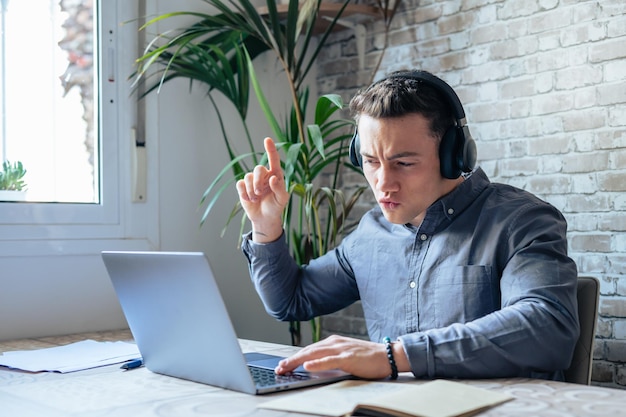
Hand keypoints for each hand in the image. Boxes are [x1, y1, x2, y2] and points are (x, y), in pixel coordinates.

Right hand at [236, 138, 289, 241]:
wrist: (265, 217)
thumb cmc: (276, 206)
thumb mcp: (282, 199)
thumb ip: (279, 188)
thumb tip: (272, 178)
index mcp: (275, 174)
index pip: (274, 159)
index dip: (270, 149)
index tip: (267, 139)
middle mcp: (264, 175)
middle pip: (258, 168)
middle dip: (257, 181)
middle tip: (259, 193)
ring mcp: (253, 180)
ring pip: (248, 177)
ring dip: (252, 190)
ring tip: (256, 199)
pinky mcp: (243, 187)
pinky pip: (240, 184)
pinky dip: (244, 193)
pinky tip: (249, 200)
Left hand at [275, 335, 408, 378]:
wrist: (388, 355)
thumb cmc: (367, 358)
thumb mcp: (345, 356)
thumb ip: (330, 359)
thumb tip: (314, 367)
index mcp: (333, 342)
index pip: (309, 350)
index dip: (294, 357)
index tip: (283, 365)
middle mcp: (334, 343)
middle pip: (308, 351)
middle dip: (291, 360)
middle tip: (279, 367)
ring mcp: (341, 349)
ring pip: (314, 354)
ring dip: (298, 360)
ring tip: (286, 366)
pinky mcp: (349, 357)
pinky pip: (330, 360)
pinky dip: (317, 363)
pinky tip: (307, 366)